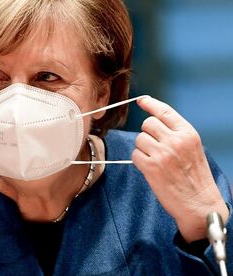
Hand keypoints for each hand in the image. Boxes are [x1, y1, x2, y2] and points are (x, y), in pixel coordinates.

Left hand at [132, 97, 227, 242]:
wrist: (198, 203)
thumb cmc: (195, 177)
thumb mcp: (192, 148)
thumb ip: (175, 133)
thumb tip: (153, 122)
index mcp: (188, 133)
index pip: (165, 111)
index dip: (150, 104)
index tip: (141, 100)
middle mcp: (175, 140)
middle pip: (147, 123)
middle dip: (147, 133)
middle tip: (155, 146)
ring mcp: (162, 153)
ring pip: (139, 139)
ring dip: (143, 148)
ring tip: (156, 160)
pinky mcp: (151, 167)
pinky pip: (134, 155)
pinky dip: (139, 161)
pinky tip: (150, 169)